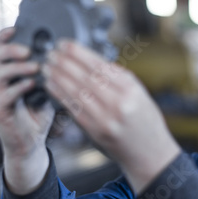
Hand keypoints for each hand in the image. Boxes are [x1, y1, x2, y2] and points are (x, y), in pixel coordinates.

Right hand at [0, 28, 54, 193]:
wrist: (29, 145)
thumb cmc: (38, 114)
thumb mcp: (46, 89)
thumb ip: (49, 74)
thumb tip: (64, 55)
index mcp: (9, 72)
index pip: (2, 48)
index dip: (6, 35)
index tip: (18, 27)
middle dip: (11, 48)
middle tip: (28, 50)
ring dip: (17, 67)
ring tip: (35, 66)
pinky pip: (5, 95)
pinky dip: (19, 87)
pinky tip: (32, 85)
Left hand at [42, 40, 180, 193]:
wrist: (150, 154)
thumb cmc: (145, 121)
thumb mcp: (139, 93)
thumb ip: (117, 78)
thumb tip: (91, 60)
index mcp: (130, 88)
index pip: (99, 64)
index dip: (79, 53)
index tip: (65, 44)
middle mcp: (119, 101)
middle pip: (86, 76)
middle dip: (65, 62)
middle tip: (51, 53)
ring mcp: (106, 118)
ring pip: (77, 91)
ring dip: (58, 77)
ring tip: (47, 67)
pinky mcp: (96, 131)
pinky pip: (74, 108)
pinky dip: (60, 94)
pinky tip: (51, 85)